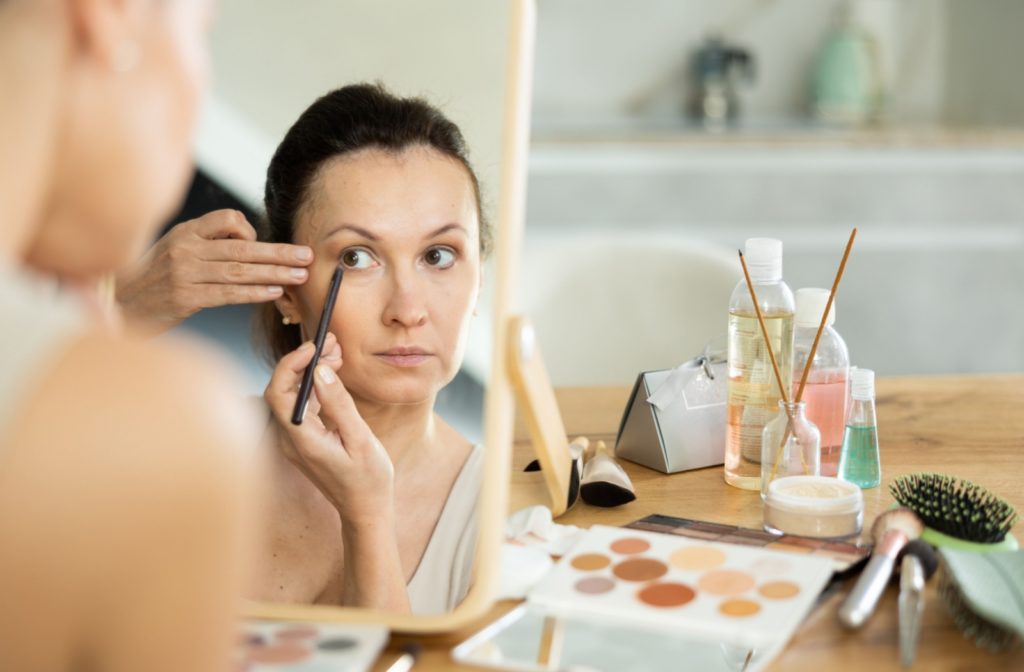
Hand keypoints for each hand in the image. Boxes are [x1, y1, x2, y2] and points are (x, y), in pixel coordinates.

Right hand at [116, 209, 312, 331]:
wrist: (121, 304)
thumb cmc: (155, 277)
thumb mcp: (175, 248)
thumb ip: (208, 243)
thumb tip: (251, 245)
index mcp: (186, 231)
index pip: (227, 218)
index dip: (249, 229)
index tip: (261, 244)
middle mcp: (186, 248)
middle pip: (243, 247)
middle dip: (280, 252)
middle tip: (307, 255)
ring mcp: (185, 273)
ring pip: (240, 271)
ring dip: (275, 274)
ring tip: (299, 276)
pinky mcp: (186, 298)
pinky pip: (229, 294)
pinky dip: (254, 292)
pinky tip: (274, 292)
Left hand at [264, 334, 394, 526]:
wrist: (365, 509)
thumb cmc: (368, 479)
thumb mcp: (359, 439)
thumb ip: (339, 404)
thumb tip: (321, 370)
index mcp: (301, 440)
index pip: (278, 393)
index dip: (291, 365)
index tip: (314, 348)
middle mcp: (291, 439)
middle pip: (283, 390)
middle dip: (303, 362)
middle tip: (330, 343)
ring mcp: (295, 440)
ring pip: (292, 395)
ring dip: (310, 371)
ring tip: (336, 352)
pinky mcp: (304, 439)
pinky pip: (302, 405)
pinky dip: (315, 386)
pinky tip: (333, 373)